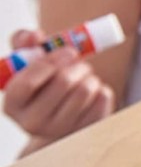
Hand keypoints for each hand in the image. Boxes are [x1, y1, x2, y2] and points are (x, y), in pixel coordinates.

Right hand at [2, 29, 114, 155]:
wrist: (58, 120)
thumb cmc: (40, 86)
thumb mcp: (26, 65)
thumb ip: (24, 45)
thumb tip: (34, 36)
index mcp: (12, 104)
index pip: (28, 82)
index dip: (49, 61)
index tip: (68, 51)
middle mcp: (33, 123)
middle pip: (63, 82)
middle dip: (76, 64)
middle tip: (79, 61)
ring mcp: (61, 130)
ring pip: (85, 89)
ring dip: (89, 75)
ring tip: (85, 75)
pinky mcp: (87, 130)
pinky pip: (102, 98)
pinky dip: (102, 87)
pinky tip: (93, 91)